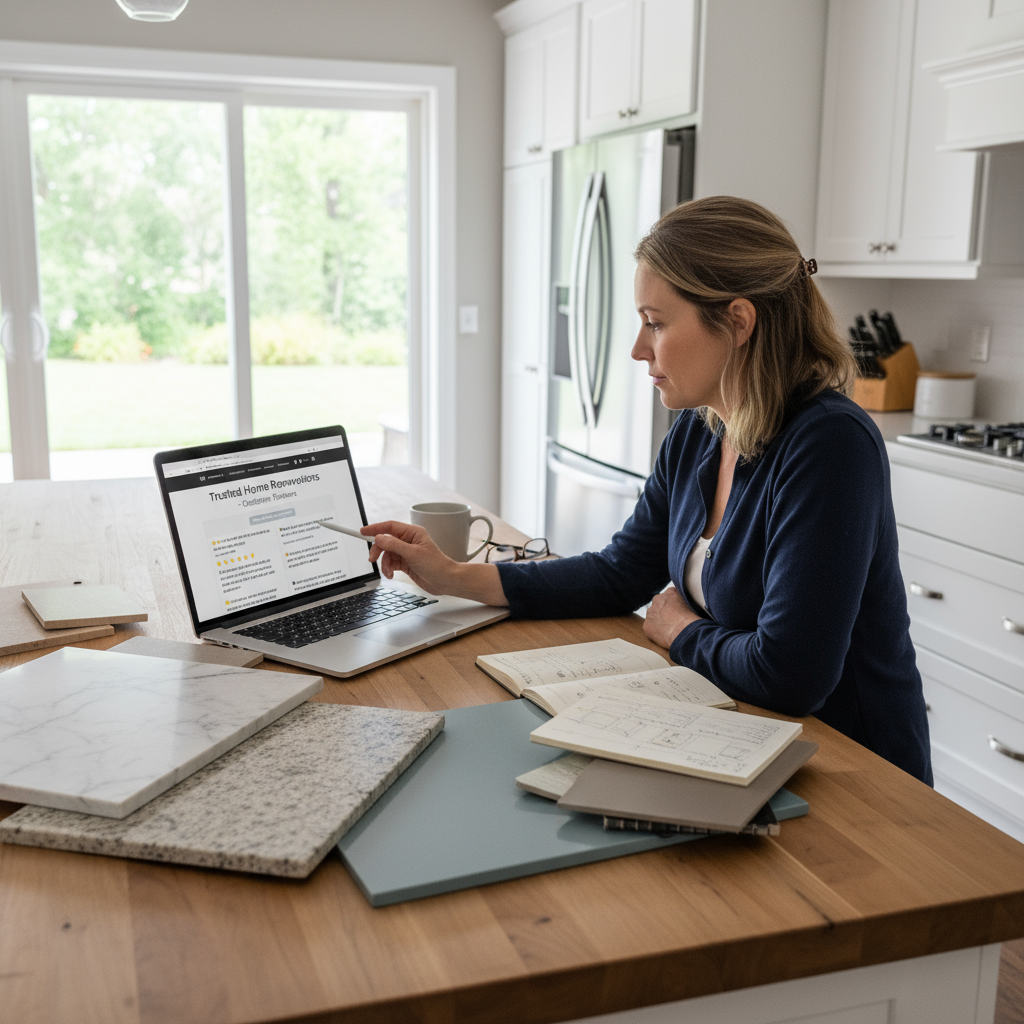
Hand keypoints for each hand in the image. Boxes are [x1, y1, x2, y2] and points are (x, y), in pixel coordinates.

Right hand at [363, 520, 508, 605]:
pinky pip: (391, 563)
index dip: (375, 528)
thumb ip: (394, 545)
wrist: (445, 581)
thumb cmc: (436, 565)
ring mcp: (407, 552)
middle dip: (378, 550)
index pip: (390, 526)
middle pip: (386, 541)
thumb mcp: (413, 554)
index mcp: (413, 533)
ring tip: (388, 572)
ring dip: (384, 564)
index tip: (363, 532)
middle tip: (372, 559)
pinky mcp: (406, 563)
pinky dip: (388, 569)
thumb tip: (379, 537)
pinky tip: (391, 575)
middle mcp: (409, 541)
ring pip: (387, 554)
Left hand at [643, 585, 698, 649]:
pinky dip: (656, 632)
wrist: (687, 633)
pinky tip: (665, 636)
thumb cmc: (694, 619)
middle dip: (664, 611)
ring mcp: (651, 612)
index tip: (679, 613)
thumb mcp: (693, 604)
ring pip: (653, 616)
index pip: (669, 597)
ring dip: (659, 621)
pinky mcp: (647, 625)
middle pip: (659, 604)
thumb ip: (686, 600)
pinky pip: (650, 628)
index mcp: (670, 592)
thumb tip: (686, 603)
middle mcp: (658, 599)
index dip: (674, 606)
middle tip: (673, 621)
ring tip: (670, 629)